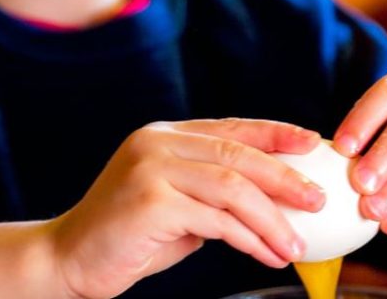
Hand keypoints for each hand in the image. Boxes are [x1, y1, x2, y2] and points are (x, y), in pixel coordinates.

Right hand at [49, 119, 323, 298]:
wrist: (66, 259)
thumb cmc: (130, 235)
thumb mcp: (179, 202)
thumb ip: (216, 191)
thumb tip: (277, 196)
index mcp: (168, 135)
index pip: (234, 127)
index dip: (277, 133)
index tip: (313, 144)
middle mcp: (159, 142)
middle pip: (239, 154)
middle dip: (286, 177)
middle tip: (319, 198)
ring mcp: (152, 168)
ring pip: (233, 186)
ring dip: (273, 218)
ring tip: (297, 244)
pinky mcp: (150, 201)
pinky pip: (216, 220)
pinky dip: (250, 238)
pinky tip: (268, 254)